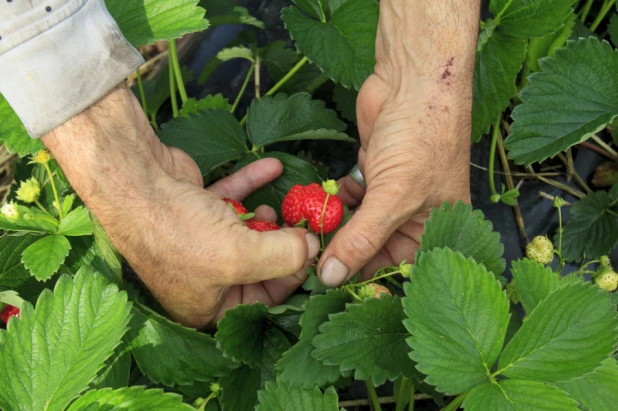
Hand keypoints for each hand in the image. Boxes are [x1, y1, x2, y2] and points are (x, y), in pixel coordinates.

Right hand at [42, 84, 319, 328]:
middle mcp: (203, 278)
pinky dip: (252, 185)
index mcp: (207, 306)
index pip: (262, 301)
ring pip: (246, 232)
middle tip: (305, 224)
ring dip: (269, 216)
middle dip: (283, 243)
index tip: (313, 253)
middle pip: (258, 265)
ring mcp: (199, 242)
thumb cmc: (179, 232)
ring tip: (283, 204)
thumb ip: (285, 257)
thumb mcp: (241, 255)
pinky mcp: (197, 210)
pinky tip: (273, 167)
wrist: (131, 181)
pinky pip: (232, 200)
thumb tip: (313, 248)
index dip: (292, 278)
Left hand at [317, 1, 479, 285]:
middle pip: (375, 249)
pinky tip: (324, 199)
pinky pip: (350, 200)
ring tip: (312, 229)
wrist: (414, 78)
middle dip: (345, 251)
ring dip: (336, 225)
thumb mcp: (395, 195)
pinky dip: (336, 200)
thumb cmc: (422, 137)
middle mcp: (415, 216)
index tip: (329, 287)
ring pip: (358, 224)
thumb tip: (332, 277)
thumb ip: (362, 239)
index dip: (366, 279)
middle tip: (310, 259)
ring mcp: (392, 194)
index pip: (399, 269)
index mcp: (436, 229)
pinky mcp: (372, 174)